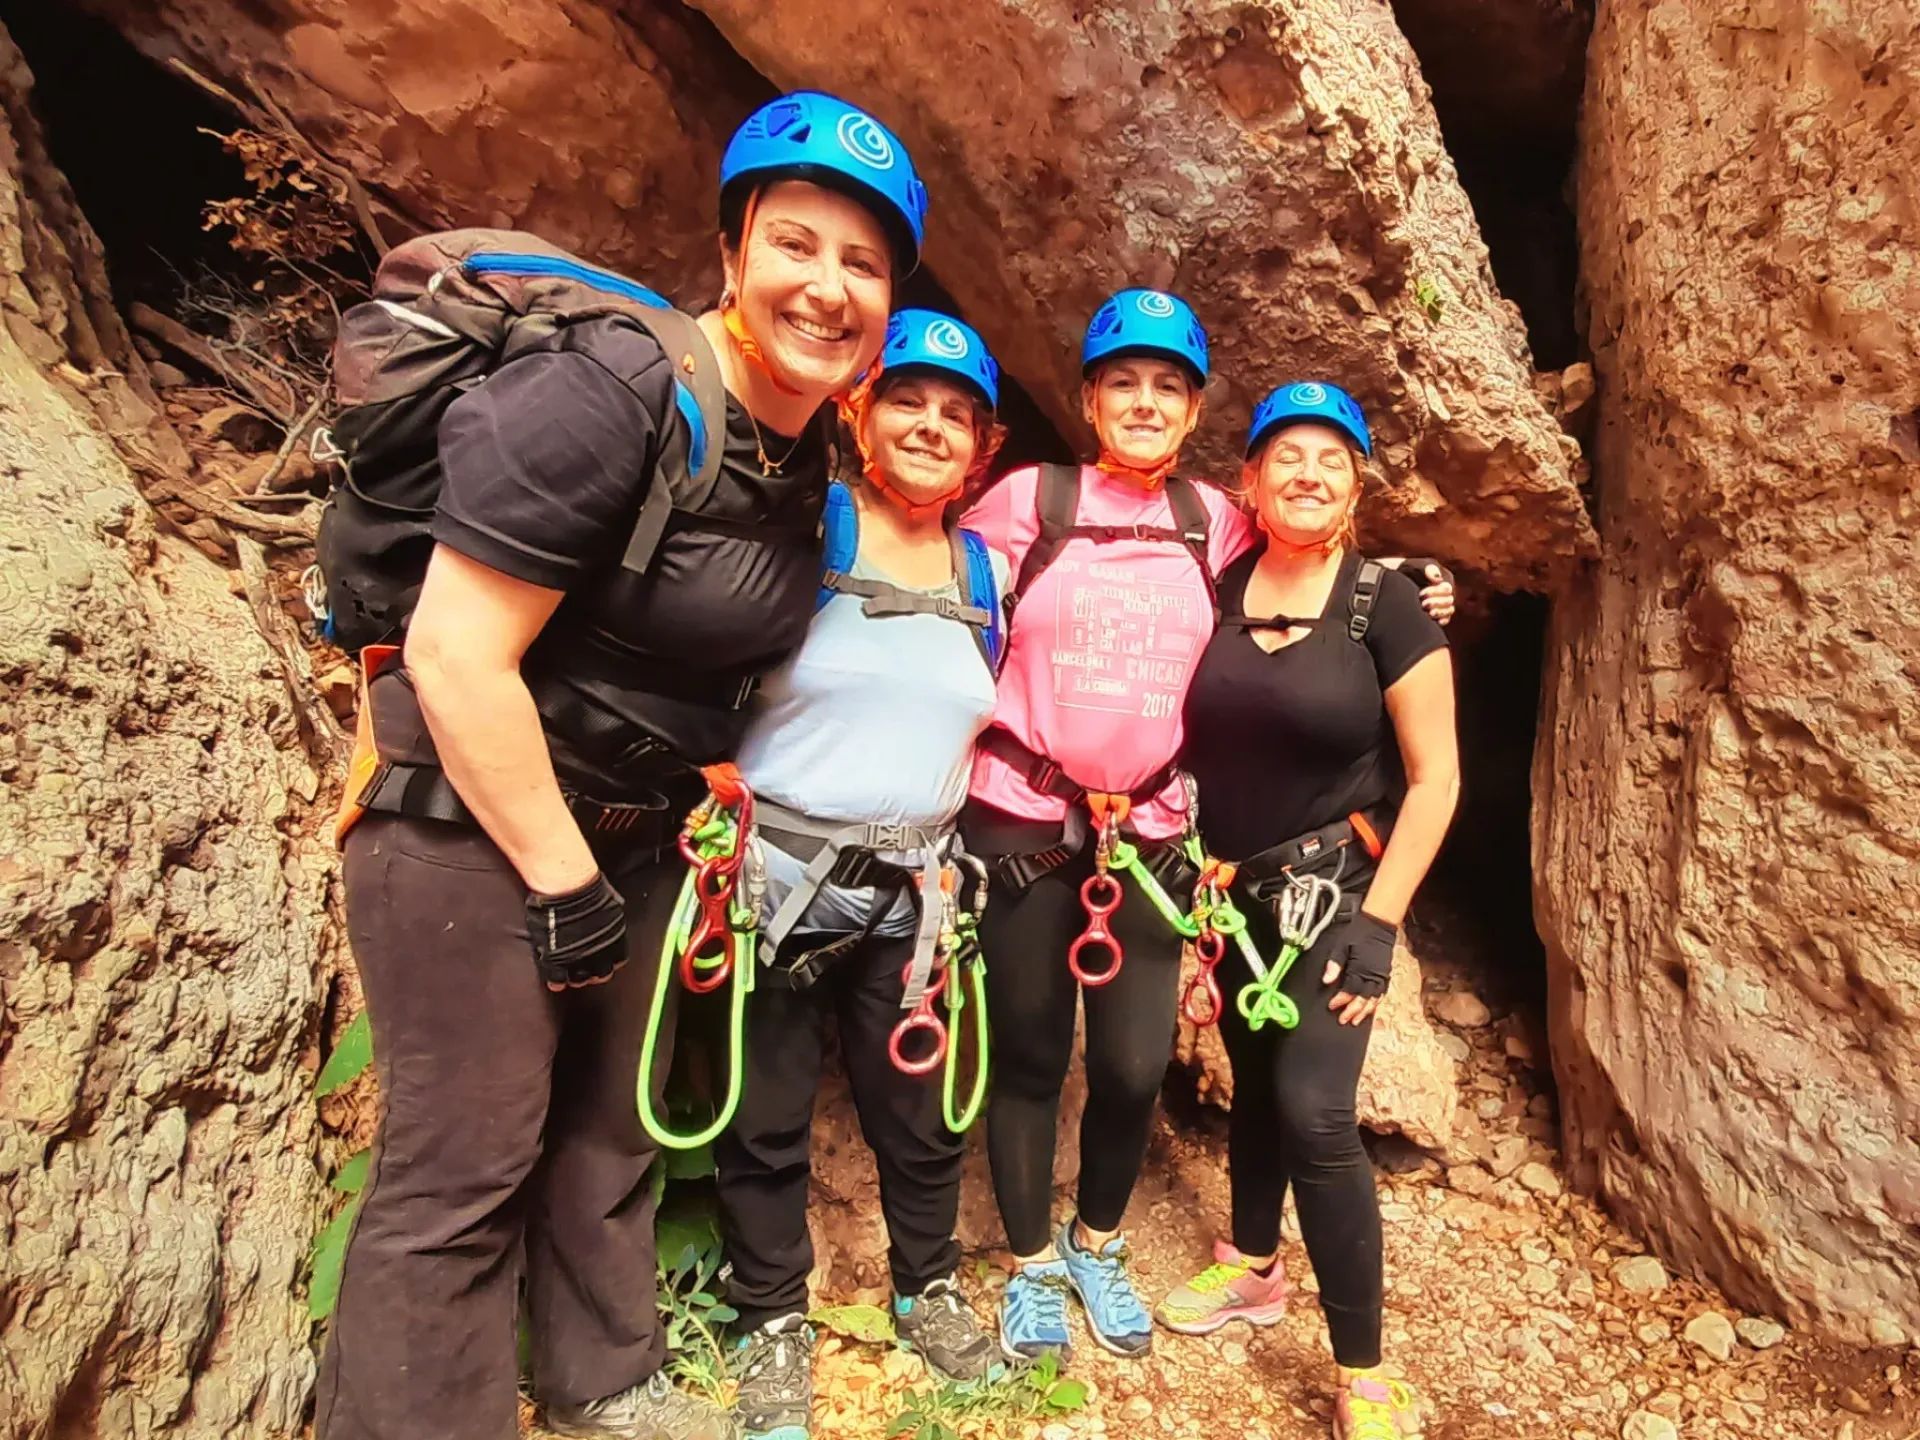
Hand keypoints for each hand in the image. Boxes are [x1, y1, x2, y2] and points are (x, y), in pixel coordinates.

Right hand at [526, 873, 627, 990]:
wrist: (567, 888)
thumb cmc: (590, 889)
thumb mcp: (611, 904)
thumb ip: (612, 919)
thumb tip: (612, 918)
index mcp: (615, 942)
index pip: (617, 961)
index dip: (609, 960)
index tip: (603, 958)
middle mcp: (600, 955)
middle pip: (601, 974)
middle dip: (594, 971)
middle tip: (586, 966)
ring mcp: (578, 960)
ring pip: (580, 980)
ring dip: (576, 977)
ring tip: (570, 972)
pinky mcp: (556, 962)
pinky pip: (557, 980)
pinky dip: (556, 981)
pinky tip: (555, 980)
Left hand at [1321, 910, 1397, 1025]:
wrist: (1379, 924)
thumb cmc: (1359, 934)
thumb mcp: (1342, 945)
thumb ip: (1334, 964)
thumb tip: (1326, 980)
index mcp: (1360, 968)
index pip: (1350, 990)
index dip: (1341, 1000)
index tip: (1332, 1006)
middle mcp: (1372, 975)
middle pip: (1363, 999)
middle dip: (1353, 1011)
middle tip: (1343, 1020)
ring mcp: (1381, 976)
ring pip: (1374, 999)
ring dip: (1365, 1011)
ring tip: (1356, 1021)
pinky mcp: (1385, 974)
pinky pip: (1382, 994)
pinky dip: (1376, 1003)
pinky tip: (1370, 1008)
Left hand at [1380, 557, 1455, 625]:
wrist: (1396, 581)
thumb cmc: (1408, 571)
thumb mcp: (1416, 566)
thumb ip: (1427, 568)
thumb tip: (1438, 579)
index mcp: (1444, 579)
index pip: (1447, 588)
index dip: (1436, 592)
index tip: (1421, 593)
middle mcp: (1445, 591)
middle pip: (1449, 600)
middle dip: (1436, 603)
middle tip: (1423, 604)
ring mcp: (1442, 602)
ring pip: (1449, 610)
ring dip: (1440, 612)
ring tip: (1429, 613)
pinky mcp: (1438, 612)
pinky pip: (1447, 618)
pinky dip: (1443, 620)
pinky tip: (1437, 622)